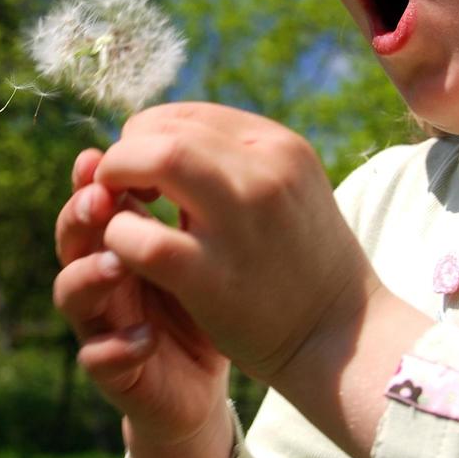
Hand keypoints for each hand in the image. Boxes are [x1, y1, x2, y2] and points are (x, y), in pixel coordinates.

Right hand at [53, 147, 229, 446]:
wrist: (239, 363)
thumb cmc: (220, 290)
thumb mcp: (210, 235)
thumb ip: (192, 195)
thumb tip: (190, 131)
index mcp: (122, 234)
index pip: (93, 193)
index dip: (96, 174)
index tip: (110, 152)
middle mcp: (104, 272)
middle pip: (70, 234)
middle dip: (79, 213)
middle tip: (100, 199)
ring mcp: (104, 321)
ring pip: (70, 292)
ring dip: (89, 275)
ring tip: (119, 265)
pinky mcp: (117, 372)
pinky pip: (99, 359)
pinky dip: (117, 348)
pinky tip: (146, 339)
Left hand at [93, 103, 380, 393]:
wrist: (342, 341)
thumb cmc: (304, 266)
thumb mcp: (286, 191)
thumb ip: (234, 163)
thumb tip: (162, 144)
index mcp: (279, 146)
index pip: (189, 116)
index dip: (149, 138)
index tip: (143, 173)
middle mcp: (265, 172)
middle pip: (164, 132)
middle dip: (125, 156)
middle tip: (119, 191)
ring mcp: (240, 223)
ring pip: (152, 163)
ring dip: (116, 184)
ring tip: (119, 215)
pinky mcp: (214, 277)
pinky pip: (144, 239)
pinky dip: (119, 238)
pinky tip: (126, 253)